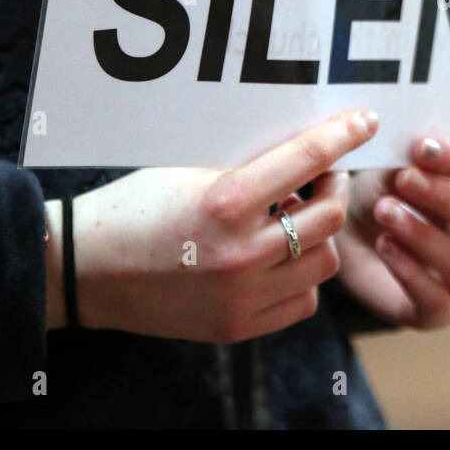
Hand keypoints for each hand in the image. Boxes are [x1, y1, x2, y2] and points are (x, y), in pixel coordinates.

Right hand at [46, 109, 378, 342]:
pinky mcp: (236, 327)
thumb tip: (309, 153)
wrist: (85, 270)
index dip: (342, 137)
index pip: (305, 161)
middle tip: (323, 176)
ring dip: (318, 236)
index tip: (364, 122)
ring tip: (292, 219)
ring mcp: (240, 296)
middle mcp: (239, 254)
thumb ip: (250, 167)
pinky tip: (278, 258)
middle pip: (328, 217)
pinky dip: (301, 277)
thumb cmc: (135, 208)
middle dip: (333, 189)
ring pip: (323, 262)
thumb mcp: (191, 170)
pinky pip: (302, 301)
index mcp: (224, 202)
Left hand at [336, 137, 449, 328]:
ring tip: (385, 211)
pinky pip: (436, 299)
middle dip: (446, 197)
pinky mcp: (440, 314)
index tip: (422, 146)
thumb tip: (425, 136)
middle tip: (403, 177)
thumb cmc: (389, 194)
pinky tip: (383, 244)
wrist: (352, 239)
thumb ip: (419, 155)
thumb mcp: (401, 166)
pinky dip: (409, 270)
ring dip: (423, 234)